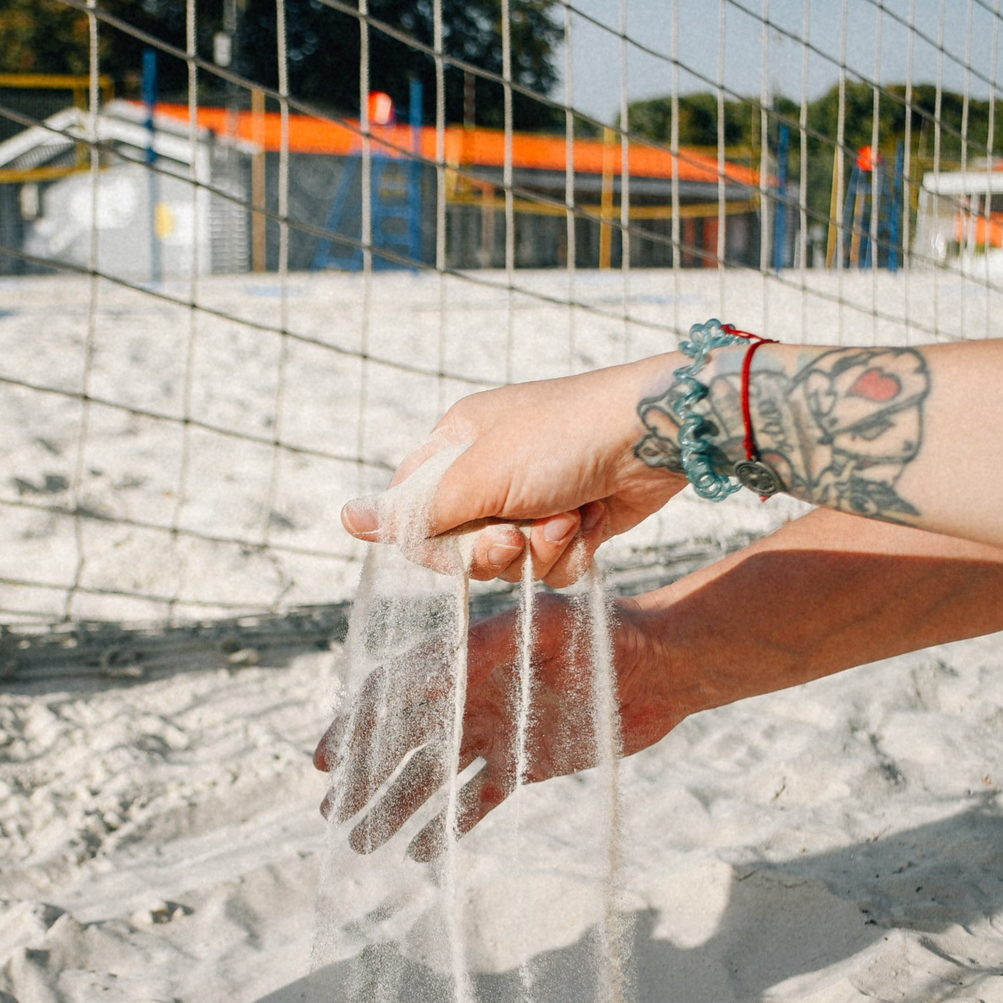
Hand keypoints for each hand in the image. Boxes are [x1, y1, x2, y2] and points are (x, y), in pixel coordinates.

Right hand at [314, 591, 693, 858]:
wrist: (662, 666)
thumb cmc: (601, 635)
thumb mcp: (538, 631)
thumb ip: (481, 654)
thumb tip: (421, 683)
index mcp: (462, 660)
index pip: (391, 694)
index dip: (354, 727)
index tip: (324, 762)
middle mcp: (470, 697)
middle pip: (402, 744)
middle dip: (363, 781)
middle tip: (330, 818)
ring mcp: (495, 732)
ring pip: (432, 778)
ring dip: (395, 809)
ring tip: (362, 845)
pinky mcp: (524, 764)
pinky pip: (477, 799)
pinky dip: (450, 825)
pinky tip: (421, 852)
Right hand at [341, 352, 690, 584]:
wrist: (655, 437)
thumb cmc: (563, 438)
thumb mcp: (479, 475)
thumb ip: (416, 511)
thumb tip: (346, 519)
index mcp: (459, 443)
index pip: (413, 510)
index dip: (430, 540)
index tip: (452, 543)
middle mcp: (492, 471)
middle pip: (462, 546)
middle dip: (494, 550)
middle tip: (515, 536)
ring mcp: (535, 498)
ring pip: (511, 562)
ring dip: (540, 550)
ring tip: (568, 518)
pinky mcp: (573, 522)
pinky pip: (552, 566)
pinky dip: (572, 552)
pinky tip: (593, 520)